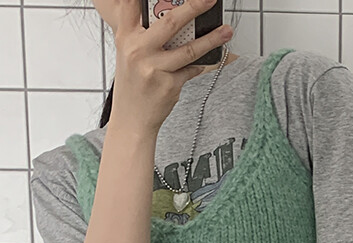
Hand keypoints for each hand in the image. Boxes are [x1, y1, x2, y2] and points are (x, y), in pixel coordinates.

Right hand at [96, 0, 231, 134]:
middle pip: (170, 22)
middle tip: (209, 0)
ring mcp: (154, 68)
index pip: (132, 6)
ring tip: (226, 31)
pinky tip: (207, 61)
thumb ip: (141, 34)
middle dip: (193, 7)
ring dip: (211, 39)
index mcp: (126, 38)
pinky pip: (191, 70)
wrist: (131, 120)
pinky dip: (200, 65)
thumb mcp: (127, 54)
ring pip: (189, 49)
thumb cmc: (132, 85)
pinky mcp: (169, 85)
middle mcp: (138, 51)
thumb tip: (169, 17)